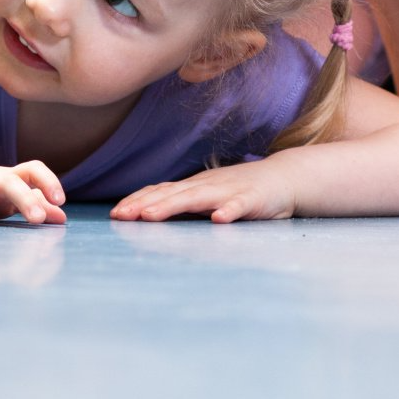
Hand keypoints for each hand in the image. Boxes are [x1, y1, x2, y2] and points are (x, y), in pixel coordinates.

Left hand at [110, 159, 295, 222]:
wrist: (284, 179)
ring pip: (198, 198)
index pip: (160, 191)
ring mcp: (229, 191)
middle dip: (144, 204)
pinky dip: (229, 211)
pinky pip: (240, 206)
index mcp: (194, 187)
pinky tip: (219, 219)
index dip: (137, 201)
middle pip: (171, 193)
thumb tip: (149, 214)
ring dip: (172, 206)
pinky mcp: (254, 200)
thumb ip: (184, 203)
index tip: (115, 214)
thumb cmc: (241, 191)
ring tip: (151, 216)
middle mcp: (206, 186)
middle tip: (121, 216)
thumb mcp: (208, 196)